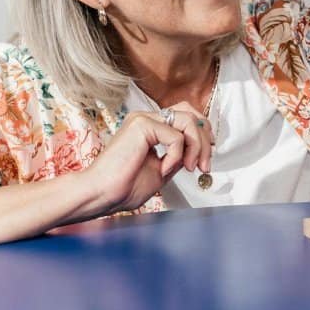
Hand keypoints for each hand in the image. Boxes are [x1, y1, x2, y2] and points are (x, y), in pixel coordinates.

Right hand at [81, 104, 212, 212]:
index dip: (203, 133)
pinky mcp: (142, 125)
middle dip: (205, 140)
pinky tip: (164, 168)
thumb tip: (198, 150)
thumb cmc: (124, 187)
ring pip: (189, 121)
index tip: (207, 156)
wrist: (102, 195)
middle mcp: (147, 118)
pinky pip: (176, 136)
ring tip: (190, 168)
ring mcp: (144, 119)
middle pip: (191, 114)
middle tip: (204, 165)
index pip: (186, 116)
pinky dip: (178, 155)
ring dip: (197, 147)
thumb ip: (180, 156)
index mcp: (150, 127)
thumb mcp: (163, 170)